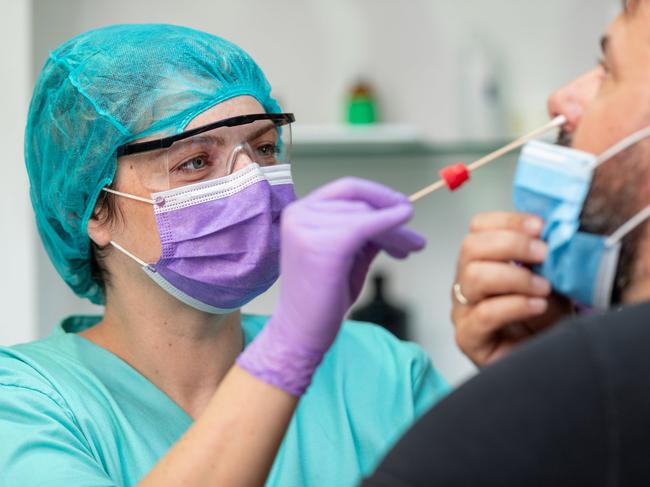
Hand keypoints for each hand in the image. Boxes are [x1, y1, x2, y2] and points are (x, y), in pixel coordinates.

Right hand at [238, 177, 425, 394]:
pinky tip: (407, 240)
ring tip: (412, 249)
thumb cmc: (323, 297)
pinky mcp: (324, 244)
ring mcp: (308, 227)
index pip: (346, 188)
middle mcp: (299, 213)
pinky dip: (390, 227)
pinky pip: (366, 227)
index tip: (403, 207)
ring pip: (367, 214)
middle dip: (393, 217)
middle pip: (360, 202)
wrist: (301, 333)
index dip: (379, 194)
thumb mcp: (348, 255)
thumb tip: (398, 214)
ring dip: (396, 230)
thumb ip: (366, 232)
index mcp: (300, 211)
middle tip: (415, 240)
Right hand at [452, 212, 573, 366]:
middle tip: (543, 253)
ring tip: (543, 287)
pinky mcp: (468, 337)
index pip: (479, 227)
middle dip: (511, 244)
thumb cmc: (548, 321)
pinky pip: (483, 314)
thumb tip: (552, 231)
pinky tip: (537, 306)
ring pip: (473, 277)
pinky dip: (514, 305)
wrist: (552, 362)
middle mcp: (467, 281)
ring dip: (514, 276)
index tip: (540, 226)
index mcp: (483, 260)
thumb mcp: (550, 278)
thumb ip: (544, 255)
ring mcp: (463, 309)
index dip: (508, 221)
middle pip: (471, 247)